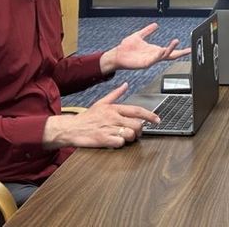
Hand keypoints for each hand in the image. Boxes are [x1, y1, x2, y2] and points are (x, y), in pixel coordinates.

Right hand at [43, 83, 159, 148]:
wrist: (71, 128)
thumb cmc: (87, 117)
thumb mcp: (101, 102)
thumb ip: (115, 94)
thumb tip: (125, 85)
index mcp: (114, 108)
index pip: (137, 110)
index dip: (149, 115)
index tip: (157, 120)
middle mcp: (113, 117)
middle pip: (136, 124)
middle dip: (140, 130)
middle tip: (137, 132)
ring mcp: (108, 128)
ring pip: (130, 134)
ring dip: (130, 138)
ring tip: (125, 136)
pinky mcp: (103, 139)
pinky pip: (120, 143)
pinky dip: (120, 144)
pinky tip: (116, 141)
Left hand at [100, 23, 191, 73]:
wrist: (116, 55)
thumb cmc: (126, 48)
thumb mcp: (139, 35)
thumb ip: (147, 31)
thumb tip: (155, 25)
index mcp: (154, 50)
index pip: (169, 50)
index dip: (179, 49)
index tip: (189, 48)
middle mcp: (154, 55)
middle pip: (170, 55)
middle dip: (180, 53)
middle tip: (189, 50)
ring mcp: (150, 60)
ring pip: (164, 55)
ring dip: (171, 49)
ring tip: (176, 42)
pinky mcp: (145, 63)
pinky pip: (154, 59)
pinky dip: (160, 55)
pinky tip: (164, 50)